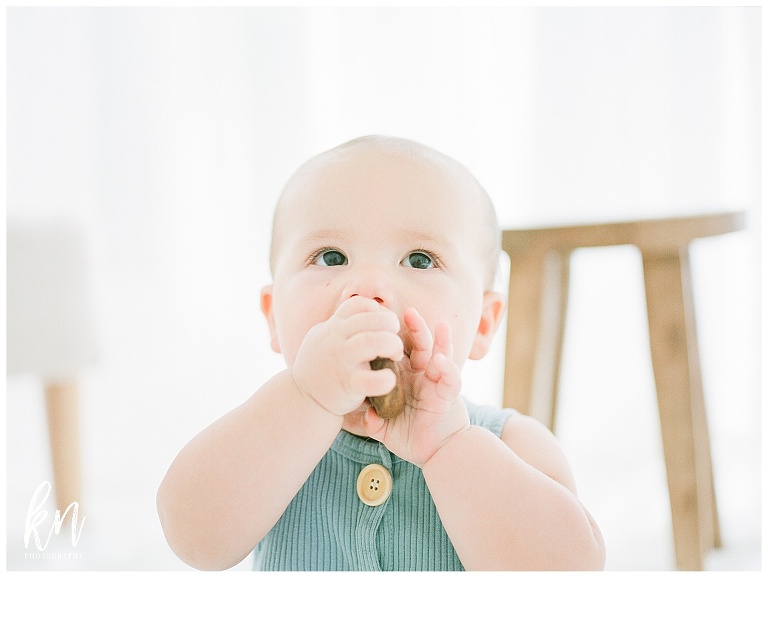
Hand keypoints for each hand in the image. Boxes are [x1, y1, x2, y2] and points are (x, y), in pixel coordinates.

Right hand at [291, 296, 403, 416]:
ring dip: (391, 344)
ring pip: (370, 342)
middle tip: (395, 337)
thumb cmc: (320, 365)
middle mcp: (336, 340)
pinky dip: (384, 379)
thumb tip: (367, 307)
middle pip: (369, 319)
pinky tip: (389, 379)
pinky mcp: (347, 384)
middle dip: (390, 323)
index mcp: (333, 327)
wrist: (301, 398)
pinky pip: (369, 380)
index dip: (377, 309)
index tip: (383, 323)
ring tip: (396, 355)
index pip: (358, 304)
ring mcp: (341, 361)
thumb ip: (342, 323)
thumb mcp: (324, 337)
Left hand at [358, 307, 469, 466]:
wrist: (437, 454)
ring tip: (438, 324)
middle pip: (422, 346)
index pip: (401, 352)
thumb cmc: (412, 438)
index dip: (393, 337)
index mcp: (407, 379)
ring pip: (441, 355)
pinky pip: (451, 379)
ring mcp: (438, 384)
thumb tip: (365, 416)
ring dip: (440, 340)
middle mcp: (424, 377)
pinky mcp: (450, 396)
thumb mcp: (385, 429)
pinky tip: (440, 361)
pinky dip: (447, 369)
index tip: (382, 321)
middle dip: (417, 328)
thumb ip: (373, 422)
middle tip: (408, 311)